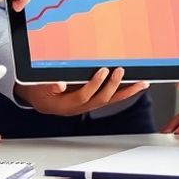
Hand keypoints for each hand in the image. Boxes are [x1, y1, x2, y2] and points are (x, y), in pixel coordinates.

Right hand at [14, 67, 148, 116]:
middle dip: (112, 86)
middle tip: (119, 71)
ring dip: (126, 92)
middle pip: (100, 100)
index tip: (102, 71)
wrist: (39, 99)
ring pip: (110, 101)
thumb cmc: (39, 90)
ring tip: (141, 83)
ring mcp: (87, 106)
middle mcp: (79, 108)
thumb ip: (48, 86)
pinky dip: (125, 92)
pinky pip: (111, 98)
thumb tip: (59, 84)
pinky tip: (135, 85)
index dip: (94, 84)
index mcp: (65, 105)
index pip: (83, 96)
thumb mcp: (38, 87)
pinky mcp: (93, 101)